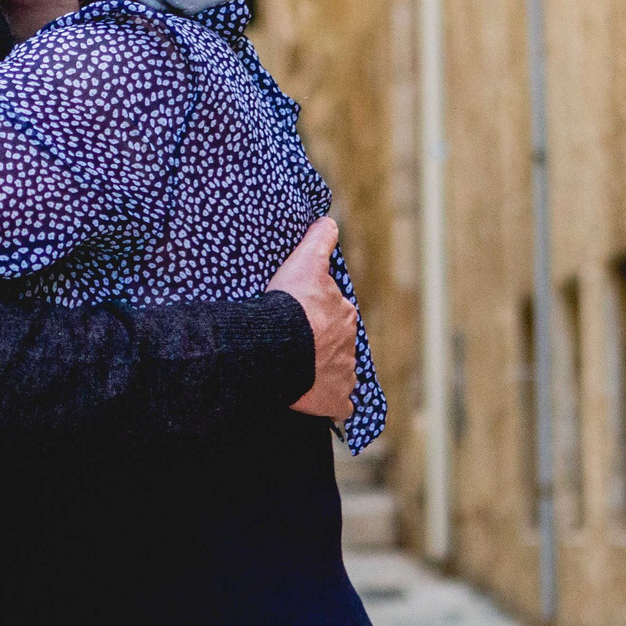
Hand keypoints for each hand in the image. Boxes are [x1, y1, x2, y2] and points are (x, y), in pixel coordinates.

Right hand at [269, 219, 355, 424]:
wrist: (277, 347)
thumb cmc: (289, 305)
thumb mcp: (304, 263)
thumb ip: (319, 241)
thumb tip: (329, 221)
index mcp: (343, 314)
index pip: (335, 313)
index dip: (317, 314)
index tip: (301, 317)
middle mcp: (349, 345)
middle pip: (337, 343)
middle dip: (323, 344)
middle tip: (297, 344)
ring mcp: (343, 375)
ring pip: (338, 373)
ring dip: (323, 372)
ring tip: (299, 372)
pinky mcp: (334, 400)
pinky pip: (338, 404)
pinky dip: (331, 403)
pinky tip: (317, 401)